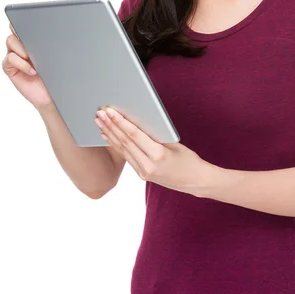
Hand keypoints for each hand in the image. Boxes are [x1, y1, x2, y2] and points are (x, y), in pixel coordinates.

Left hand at [94, 107, 211, 196]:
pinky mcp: (141, 175)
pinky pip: (126, 157)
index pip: (134, 135)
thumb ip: (155, 135)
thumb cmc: (188, 159)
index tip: (110, 111)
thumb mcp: (174, 143)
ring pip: (123, 149)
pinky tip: (107, 136)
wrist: (195, 182)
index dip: (120, 122)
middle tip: (100, 113)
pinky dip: (116, 144)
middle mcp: (148, 166)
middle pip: (125, 142)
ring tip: (99, 122)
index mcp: (158, 155)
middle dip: (111, 126)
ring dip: (110, 134)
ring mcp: (143, 172)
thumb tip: (135, 121)